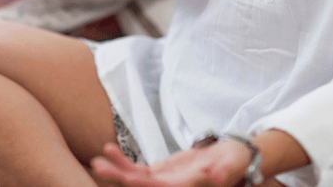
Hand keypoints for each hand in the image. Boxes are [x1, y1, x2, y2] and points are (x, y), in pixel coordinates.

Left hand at [91, 140, 250, 186]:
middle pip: (140, 186)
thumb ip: (223, 173)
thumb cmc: (235, 162)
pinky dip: (123, 161)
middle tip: (98, 168)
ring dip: (115, 170)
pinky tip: (109, 150)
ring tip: (97, 160)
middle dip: (119, 179)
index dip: (145, 185)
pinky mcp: (161, 172)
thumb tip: (214, 178)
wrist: (232, 157)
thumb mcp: (231, 165)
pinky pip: (138, 169)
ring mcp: (163, 181)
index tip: (128, 178)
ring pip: (134, 179)